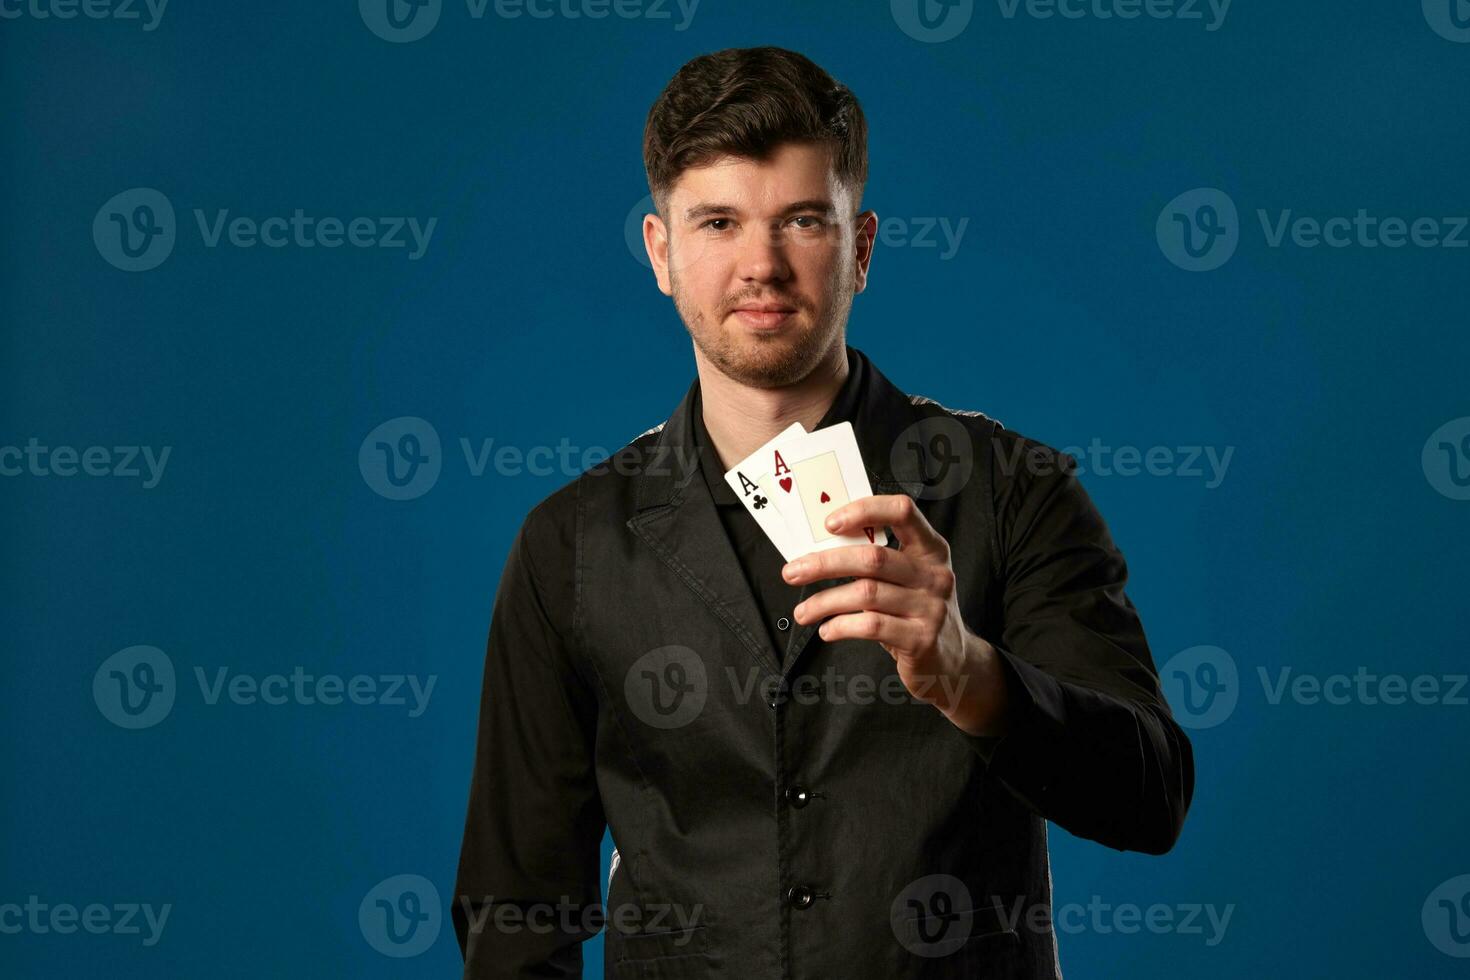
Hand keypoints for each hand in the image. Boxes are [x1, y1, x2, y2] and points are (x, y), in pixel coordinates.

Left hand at [783, 494, 1009, 736]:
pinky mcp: (921, 639)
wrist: (954, 662)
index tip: (829, 523)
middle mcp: (934, 574)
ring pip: (865, 593)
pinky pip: (871, 626)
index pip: (902, 511)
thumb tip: (821, 548)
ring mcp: (931, 607)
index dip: (864, 510)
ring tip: (803, 612)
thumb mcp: (909, 580)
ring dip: (824, 601)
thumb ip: (878, 562)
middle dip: (825, 563)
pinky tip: (828, 630)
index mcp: (931, 549)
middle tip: (792, 572)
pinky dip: (841, 626)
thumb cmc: (917, 613)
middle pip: (873, 557)